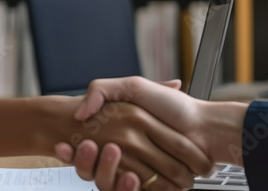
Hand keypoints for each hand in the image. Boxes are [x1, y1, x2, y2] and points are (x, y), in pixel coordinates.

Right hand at [54, 77, 241, 190]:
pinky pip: (129, 190)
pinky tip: (128, 176)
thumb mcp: (134, 87)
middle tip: (83, 149)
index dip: (71, 151)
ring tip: (108, 157)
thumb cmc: (176, 108)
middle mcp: (125, 154)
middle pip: (93, 167)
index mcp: (119, 133)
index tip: (61, 147)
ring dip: (103, 172)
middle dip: (83, 162)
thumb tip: (80, 112)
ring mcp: (137, 172)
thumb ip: (103, 91)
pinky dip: (126, 187)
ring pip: (107, 182)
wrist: (206, 129)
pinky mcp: (150, 187)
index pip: (86, 147)